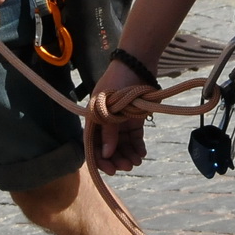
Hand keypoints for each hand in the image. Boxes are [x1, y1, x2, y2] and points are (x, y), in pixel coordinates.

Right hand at [91, 56, 152, 174]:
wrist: (137, 63)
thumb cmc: (118, 82)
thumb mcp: (111, 107)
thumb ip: (109, 132)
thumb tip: (106, 155)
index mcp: (95, 118)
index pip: (93, 145)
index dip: (100, 159)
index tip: (111, 170)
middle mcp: (106, 122)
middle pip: (109, 147)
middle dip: (117, 159)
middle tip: (129, 166)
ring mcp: (121, 120)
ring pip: (122, 144)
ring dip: (128, 154)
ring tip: (137, 162)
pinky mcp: (135, 118)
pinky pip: (134, 136)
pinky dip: (137, 146)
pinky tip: (142, 153)